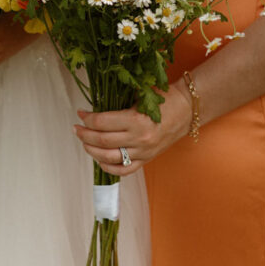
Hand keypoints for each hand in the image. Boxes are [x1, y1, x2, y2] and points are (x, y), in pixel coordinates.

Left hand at [73, 79, 192, 175]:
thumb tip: (94, 107)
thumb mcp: (141, 95)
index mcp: (136, 120)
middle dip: (84, 134)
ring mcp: (143, 152)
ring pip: (109, 157)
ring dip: (91, 150)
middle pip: (102, 141)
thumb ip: (119, 102)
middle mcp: (139, 139)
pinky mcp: (147, 159)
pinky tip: (99, 158)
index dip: (88, 119)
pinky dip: (108, 167)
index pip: (102, 123)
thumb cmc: (164, 98)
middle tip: (77, 128)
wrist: (187, 110)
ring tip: (84, 141)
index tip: (81, 113)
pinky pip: (124, 170)